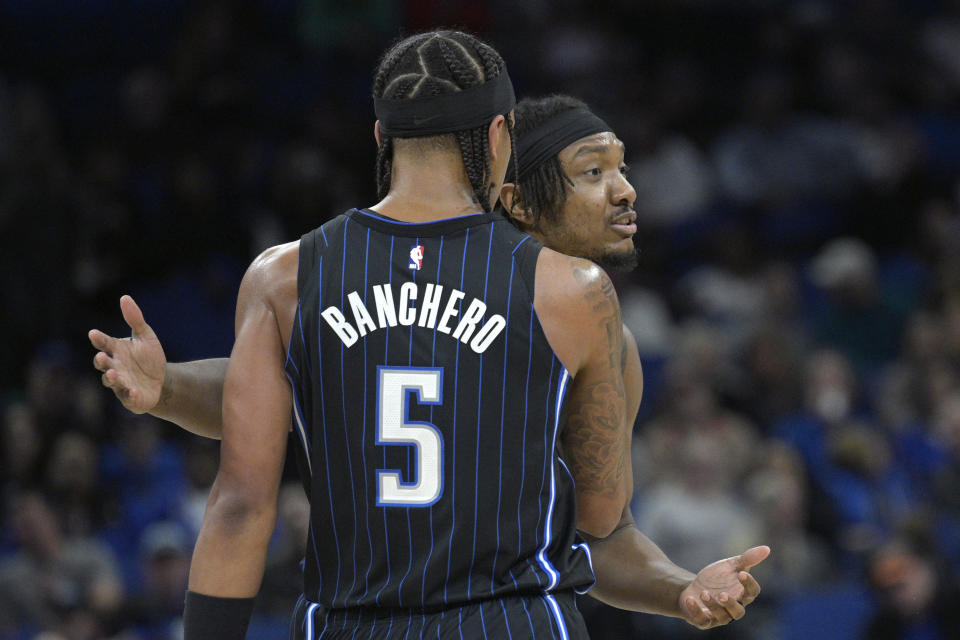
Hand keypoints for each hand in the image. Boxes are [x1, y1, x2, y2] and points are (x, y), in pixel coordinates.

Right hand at [89, 295, 165, 412]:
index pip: (104, 343)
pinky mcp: (130, 397)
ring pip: (111, 381)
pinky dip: (130, 395)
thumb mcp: (145, 336)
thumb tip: (124, 297)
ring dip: (111, 378)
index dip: (98, 339)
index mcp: (116, 350)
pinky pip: (128, 397)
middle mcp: (114, 366)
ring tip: (113, 373)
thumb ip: (135, 319)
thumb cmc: (149, 357)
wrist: (162, 380)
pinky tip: (134, 391)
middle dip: (101, 360)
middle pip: (103, 363)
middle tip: (101, 356)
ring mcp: (120, 383)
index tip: (94, 333)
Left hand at [678, 545, 769, 628]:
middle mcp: (733, 608)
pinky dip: (696, 611)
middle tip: (722, 594)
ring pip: (721, 617)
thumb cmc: (717, 578)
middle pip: (738, 612)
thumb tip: (767, 548)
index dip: (749, 584)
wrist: (694, 587)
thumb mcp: (730, 565)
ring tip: (704, 593)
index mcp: (742, 594)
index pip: (752, 593)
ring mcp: (718, 616)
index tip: (742, 573)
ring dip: (712, 605)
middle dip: (731, 604)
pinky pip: (702, 621)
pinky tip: (690, 599)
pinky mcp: (703, 620)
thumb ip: (747, 559)